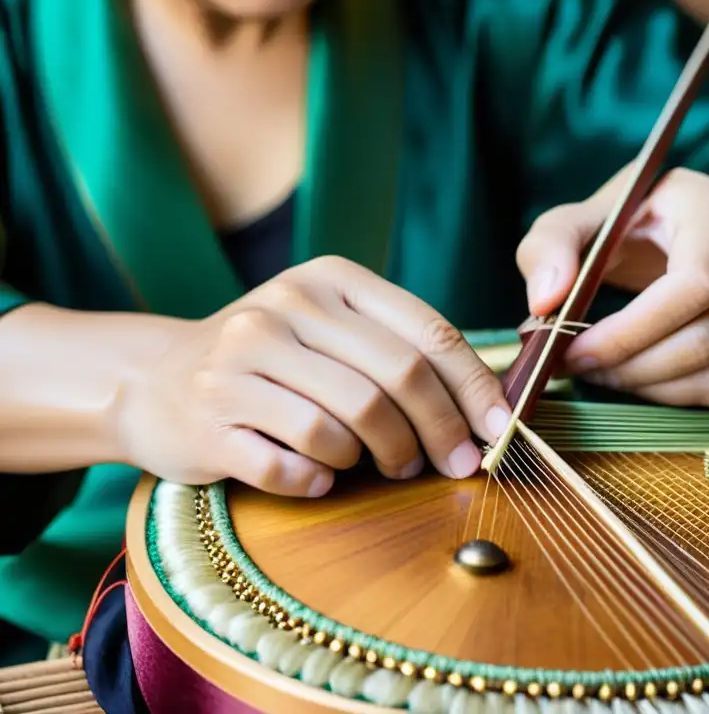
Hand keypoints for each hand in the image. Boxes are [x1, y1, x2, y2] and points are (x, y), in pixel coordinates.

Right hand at [115, 257, 510, 495]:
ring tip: (382, 466)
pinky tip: (319, 477)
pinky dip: (317, 480)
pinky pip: (290, 465)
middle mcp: (283, 309)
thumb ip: (400, 351)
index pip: (428, 333)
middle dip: (440, 433)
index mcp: (329, 280)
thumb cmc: (271, 363)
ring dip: (379, 458)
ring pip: (346, 424)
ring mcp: (239, 362)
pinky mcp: (209, 418)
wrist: (155, 380)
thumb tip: (485, 409)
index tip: (500, 432)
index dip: (475, 389)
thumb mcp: (332, 332)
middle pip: (397, 378)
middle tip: (453, 466)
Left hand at [516, 166, 708, 406]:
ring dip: (644, 387)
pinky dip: (672, 396)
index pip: (694, 284)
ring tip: (599, 371)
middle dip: (627, 366)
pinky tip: (636, 377)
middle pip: (701, 339)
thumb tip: (545, 301)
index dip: (631, 330)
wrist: (708, 232)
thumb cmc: (636, 224)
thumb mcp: (585, 218)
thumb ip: (551, 246)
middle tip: (575, 367)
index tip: (573, 350)